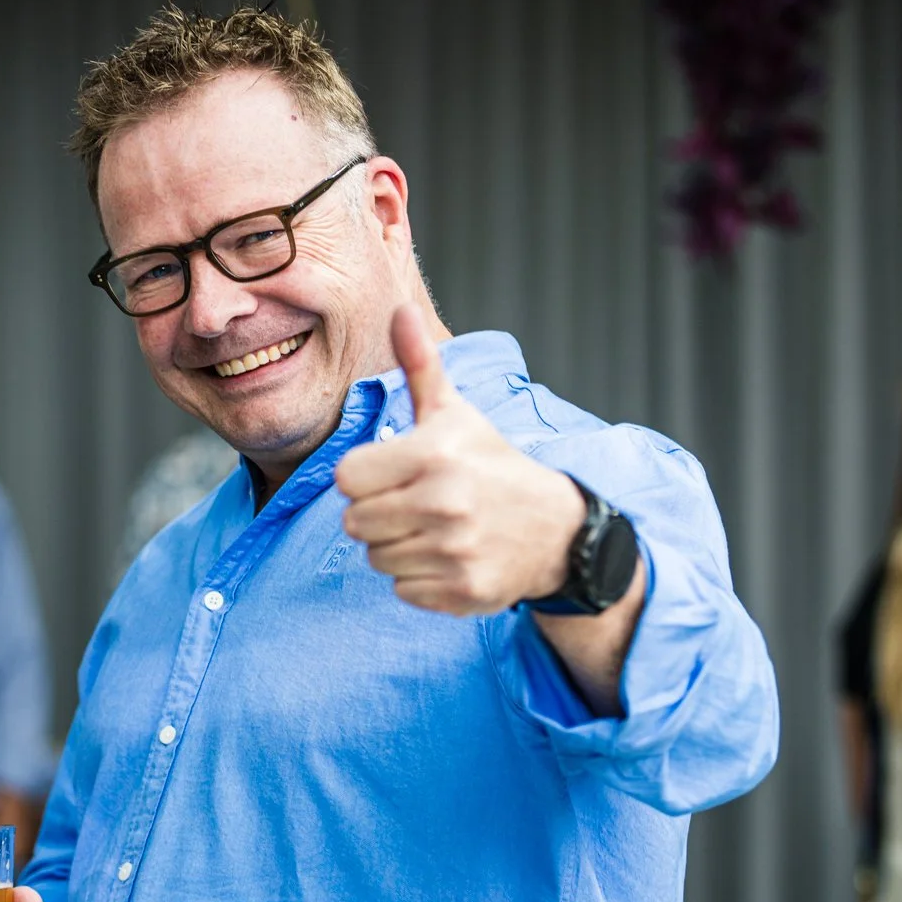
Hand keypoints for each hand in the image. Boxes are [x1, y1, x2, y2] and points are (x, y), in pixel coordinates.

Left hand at [334, 307, 585, 614]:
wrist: (555, 529)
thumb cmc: (490, 464)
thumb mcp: (455, 413)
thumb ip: (420, 365)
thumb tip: (401, 310)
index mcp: (434, 454)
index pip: (347, 479)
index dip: (365, 477)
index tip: (393, 474)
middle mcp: (444, 502)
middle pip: (354, 523)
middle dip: (376, 514)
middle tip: (414, 504)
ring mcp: (455, 550)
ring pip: (375, 558)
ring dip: (395, 547)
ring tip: (432, 529)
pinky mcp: (462, 590)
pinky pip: (402, 589)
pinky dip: (418, 578)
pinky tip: (447, 556)